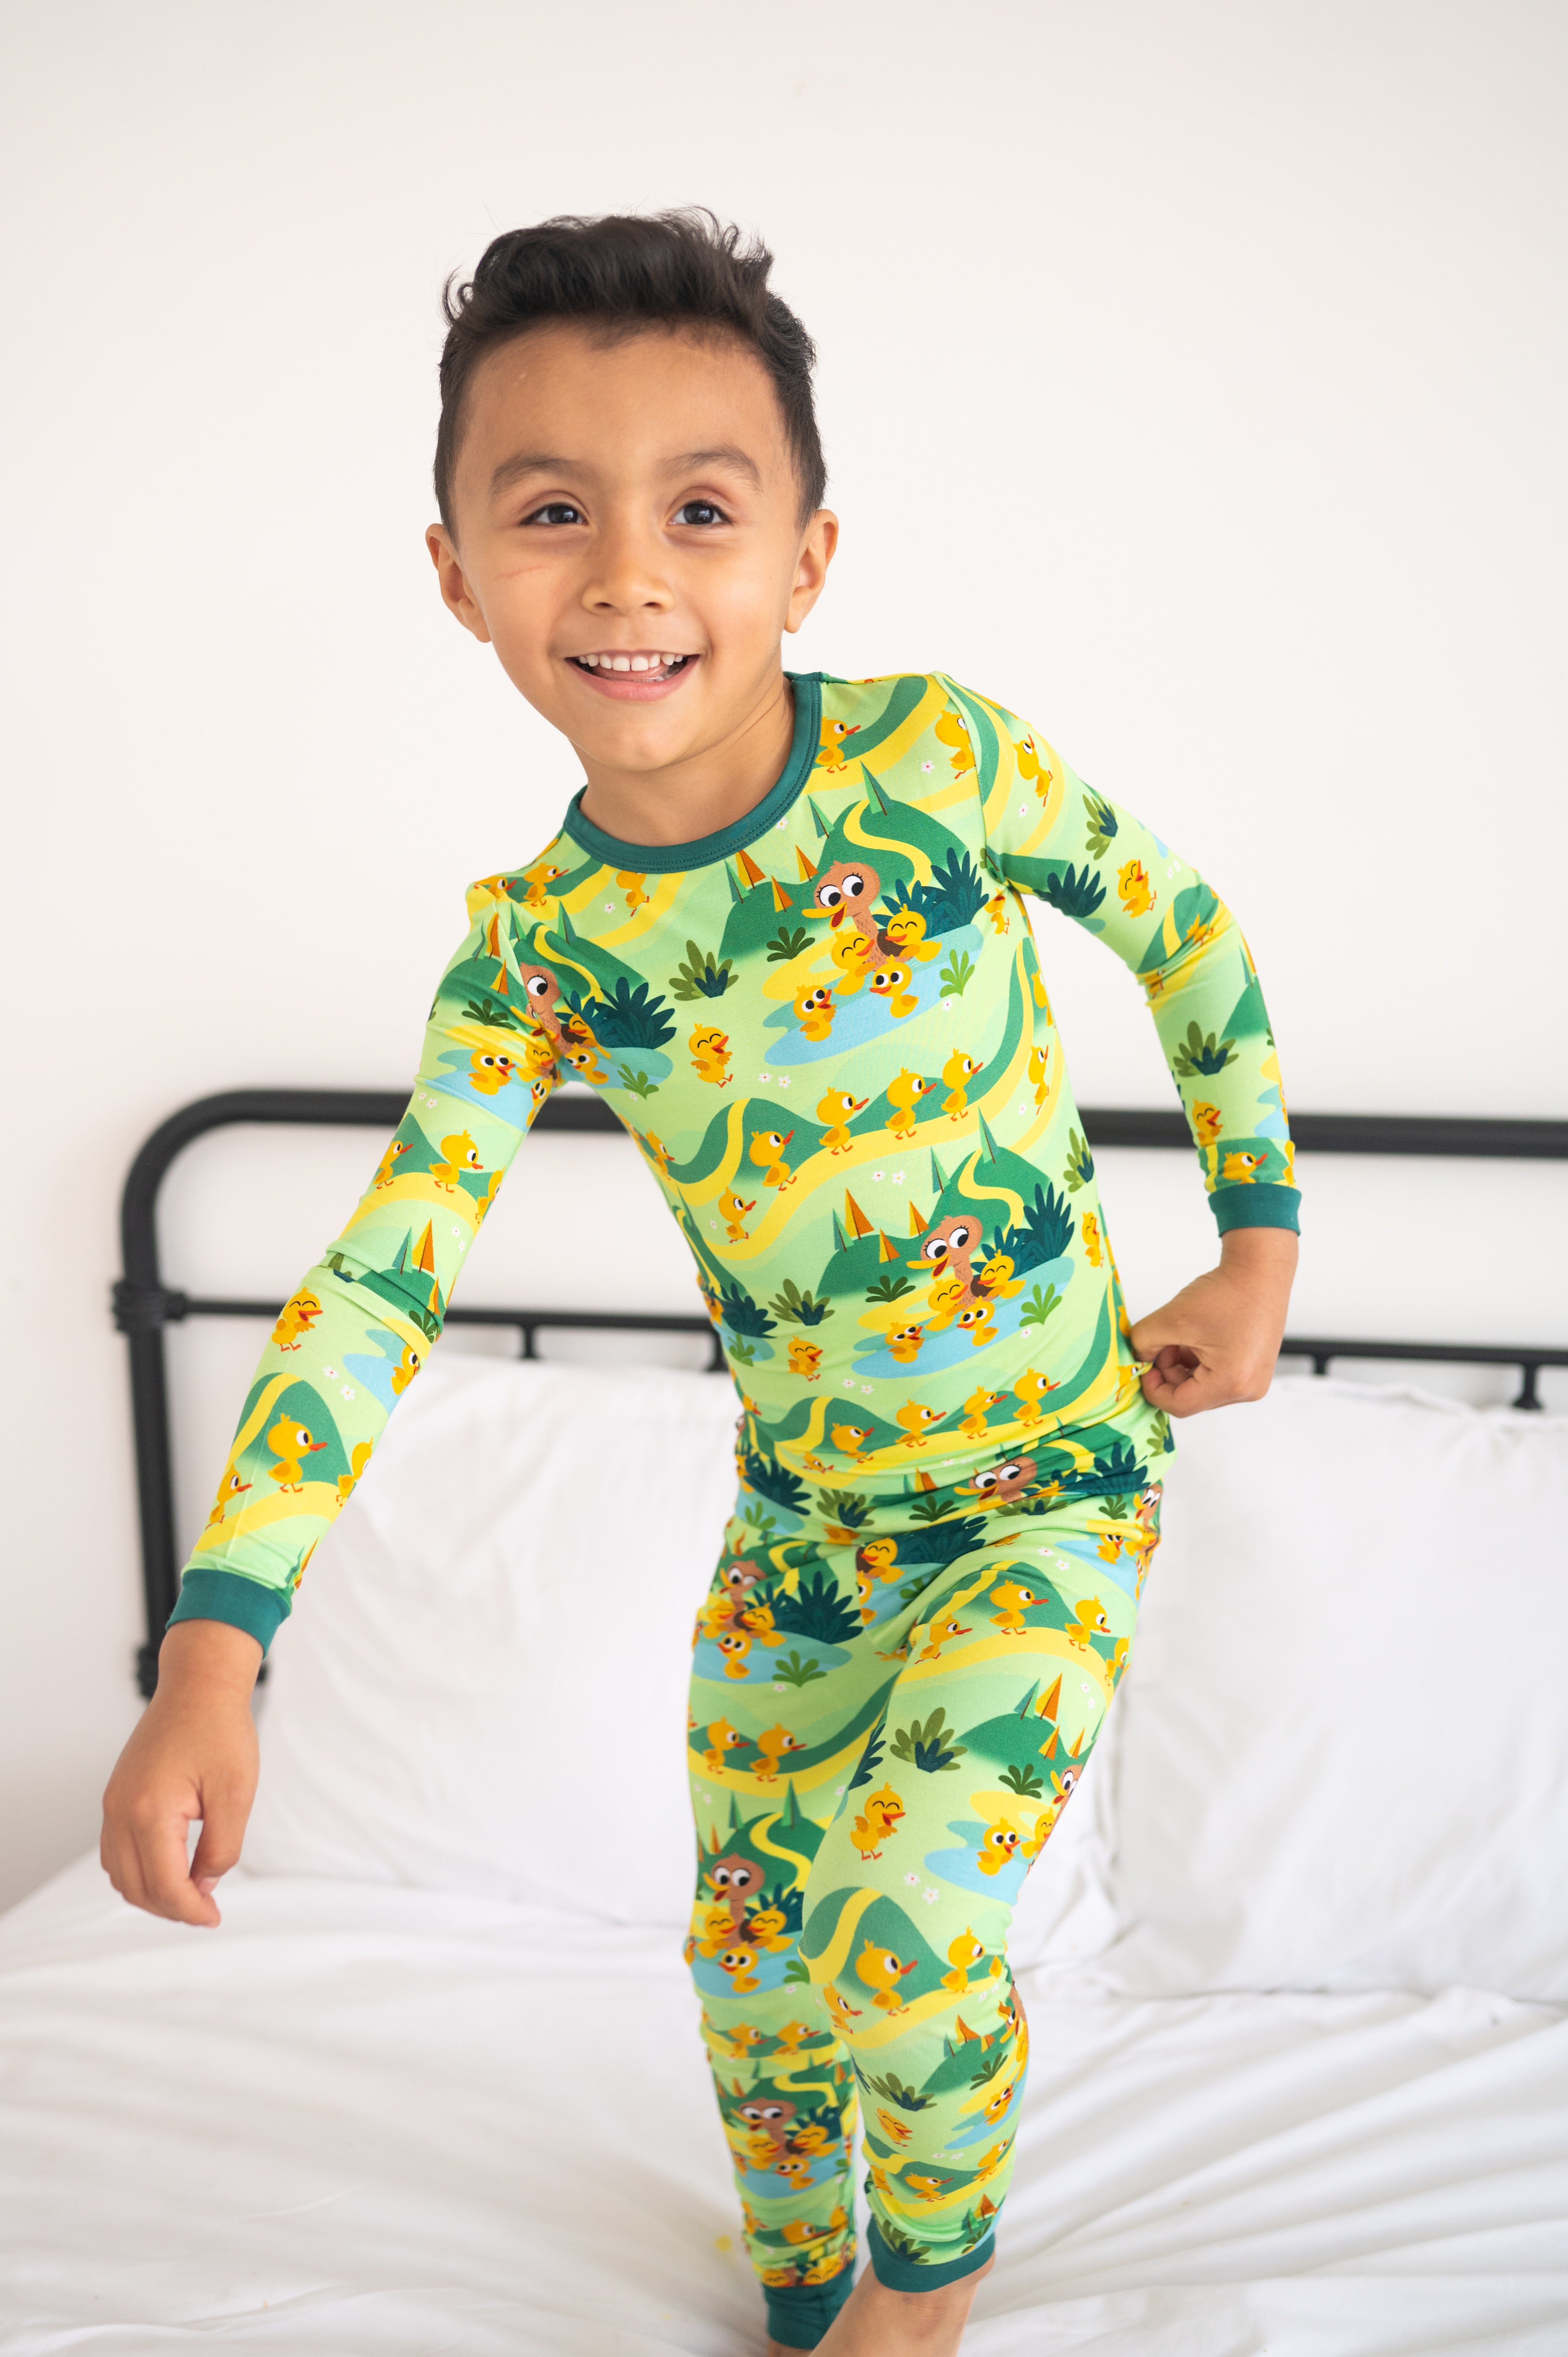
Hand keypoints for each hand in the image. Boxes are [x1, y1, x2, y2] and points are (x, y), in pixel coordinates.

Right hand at [100, 1619, 262, 1925]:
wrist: (199, 1685)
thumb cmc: (221, 1731)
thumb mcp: (236, 1792)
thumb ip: (221, 1847)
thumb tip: (203, 1885)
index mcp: (149, 1811)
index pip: (164, 1885)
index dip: (190, 1910)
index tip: (215, 1918)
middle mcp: (120, 1811)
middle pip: (135, 1887)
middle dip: (170, 1908)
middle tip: (206, 1912)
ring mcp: (113, 1803)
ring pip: (119, 1873)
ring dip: (150, 1893)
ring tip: (190, 1895)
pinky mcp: (116, 1795)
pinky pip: (115, 1850)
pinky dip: (138, 1870)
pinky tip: (171, 1869)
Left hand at [1129, 1226, 1297, 1417]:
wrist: (1260, 1270)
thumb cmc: (1226, 1292)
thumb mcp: (1172, 1318)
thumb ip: (1144, 1342)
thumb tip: (1138, 1358)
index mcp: (1231, 1382)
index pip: (1180, 1404)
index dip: (1154, 1389)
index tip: (1143, 1366)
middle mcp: (1248, 1389)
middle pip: (1192, 1397)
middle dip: (1169, 1372)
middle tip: (1162, 1342)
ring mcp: (1254, 1380)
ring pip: (1203, 1386)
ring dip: (1183, 1365)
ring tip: (1181, 1335)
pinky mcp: (1255, 1368)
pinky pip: (1218, 1376)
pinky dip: (1200, 1361)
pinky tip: (1197, 1336)